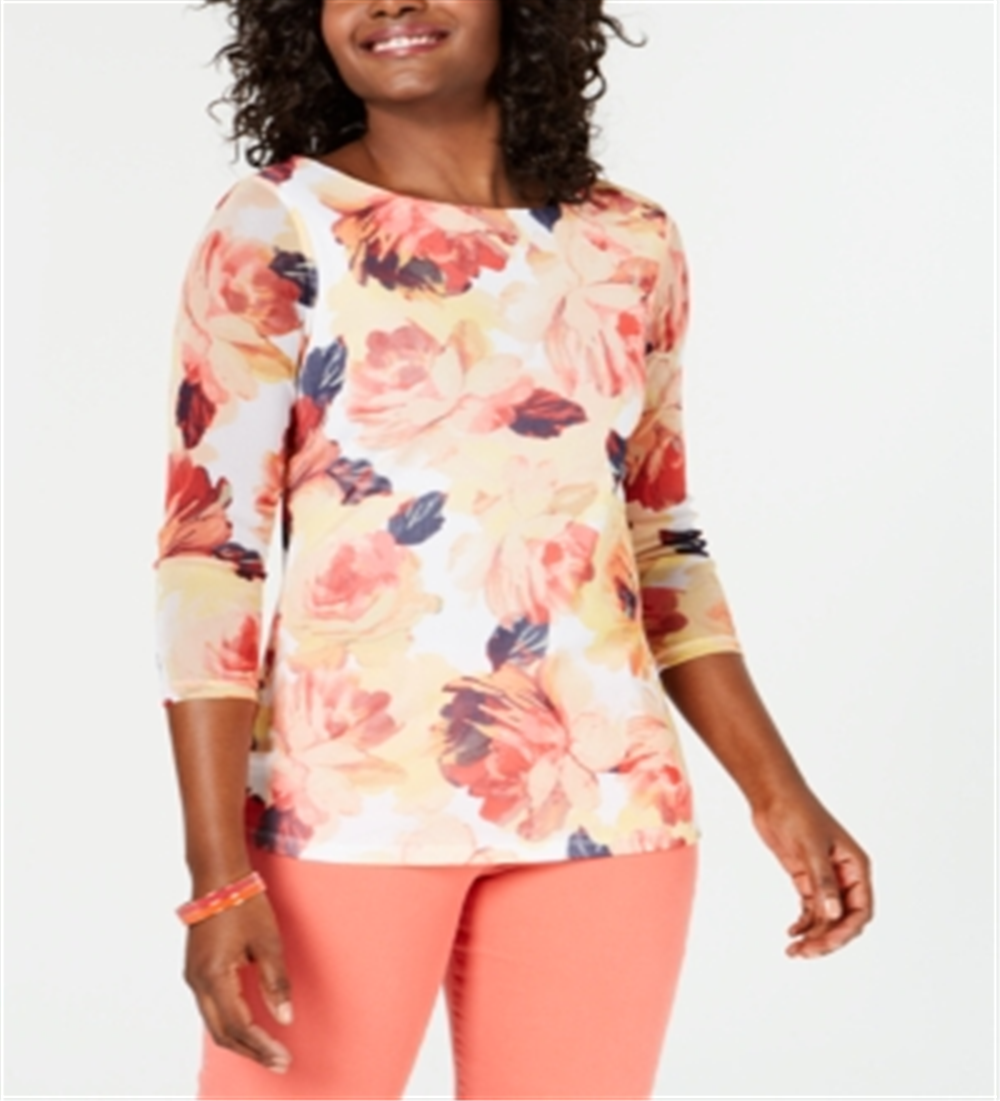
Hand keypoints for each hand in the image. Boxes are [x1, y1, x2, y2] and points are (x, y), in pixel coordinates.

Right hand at [183, 891, 293, 1072]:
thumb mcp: (268, 942)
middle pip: (222, 1033)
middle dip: (251, 1051)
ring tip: (267, 1051)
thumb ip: (276, 983)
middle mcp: (197, 982)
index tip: (282, 1058)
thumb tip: (284, 1019)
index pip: (238, 1026)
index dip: (261, 1046)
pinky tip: (248, 1027)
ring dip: (240, 1040)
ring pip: (214, 1023)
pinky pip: (211, 1008)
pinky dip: (230, 1023)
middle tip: (278, 1062)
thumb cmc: (244, 904)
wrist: (218, 877)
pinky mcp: (196, 970)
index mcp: (214, 977)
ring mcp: (193, 977)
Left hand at [750, 787, 873, 958]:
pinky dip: (804, 923)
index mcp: (855, 867)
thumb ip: (822, 881)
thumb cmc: (796, 812)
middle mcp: (844, 876)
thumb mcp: (810, 847)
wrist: (772, 796)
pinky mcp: (807, 877)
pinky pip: (811, 908)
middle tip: (805, 952)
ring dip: (814, 935)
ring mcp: (825, 878)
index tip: (825, 944)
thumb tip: (833, 915)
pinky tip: (792, 933)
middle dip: (828, 938)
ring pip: (826, 917)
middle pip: (844, 919)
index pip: (861, 910)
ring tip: (794, 951)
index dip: (846, 931)